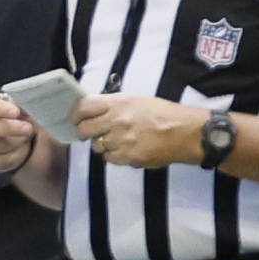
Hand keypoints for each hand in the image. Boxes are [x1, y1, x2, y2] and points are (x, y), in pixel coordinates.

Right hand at [0, 92, 37, 173]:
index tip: (16, 112)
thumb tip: (23, 110)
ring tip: (26, 138)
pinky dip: (17, 155)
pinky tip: (21, 149)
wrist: (23, 145)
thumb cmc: (21, 122)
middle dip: (7, 128)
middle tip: (27, 128)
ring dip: (17, 142)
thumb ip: (22, 108)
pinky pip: (1, 160)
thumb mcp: (25, 112)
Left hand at [73, 93, 203, 168]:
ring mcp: (121, 140)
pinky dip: (114, 156)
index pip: (83, 107)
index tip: (74, 119)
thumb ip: (113, 105)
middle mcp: (116, 120)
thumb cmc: (162, 113)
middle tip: (90, 133)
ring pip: (96, 146)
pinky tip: (126, 150)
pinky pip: (109, 159)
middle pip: (84, 129)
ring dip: (102, 145)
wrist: (184, 132)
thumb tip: (93, 112)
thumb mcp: (136, 100)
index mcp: (118, 103)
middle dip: (83, 133)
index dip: (74, 114)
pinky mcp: (128, 157)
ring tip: (117, 141)